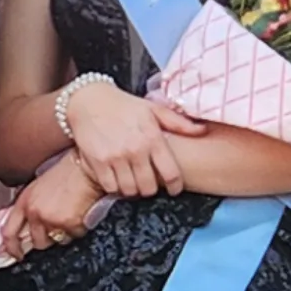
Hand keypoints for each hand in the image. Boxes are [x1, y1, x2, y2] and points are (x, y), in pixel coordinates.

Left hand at [1, 156, 108, 261]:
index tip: (16, 254)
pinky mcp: (69, 224)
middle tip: (58, 227)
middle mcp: (34, 212)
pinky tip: (81, 213)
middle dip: (47, 239)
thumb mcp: (38, 187)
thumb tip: (28, 225)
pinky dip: (79, 229)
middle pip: (37, 242)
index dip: (11, 247)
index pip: (9, 232)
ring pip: (57, 241)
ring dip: (64, 234)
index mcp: (24, 202)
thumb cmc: (67, 174)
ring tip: (71, 215)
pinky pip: (74, 236)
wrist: (86, 168)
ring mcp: (51, 219)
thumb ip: (30, 206)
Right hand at [64, 85, 206, 197]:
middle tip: (148, 184)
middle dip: (151, 189)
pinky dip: (114, 187)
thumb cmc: (123, 105)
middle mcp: (135, 150)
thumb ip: (179, 123)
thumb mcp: (153, 109)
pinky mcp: (97, 162)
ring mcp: (115, 157)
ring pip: (129, 190)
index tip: (174, 189)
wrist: (88, 100)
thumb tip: (202, 131)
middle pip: (149, 187)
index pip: (171, 173)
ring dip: (132, 190)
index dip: (175, 186)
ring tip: (132, 183)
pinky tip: (116, 179)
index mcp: (153, 138)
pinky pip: (109, 186)